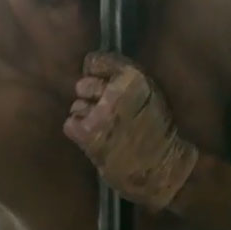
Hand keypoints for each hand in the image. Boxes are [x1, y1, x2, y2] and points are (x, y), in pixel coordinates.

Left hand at [63, 52, 198, 210]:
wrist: (160, 168)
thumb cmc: (157, 131)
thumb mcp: (151, 93)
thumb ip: (124, 77)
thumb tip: (92, 66)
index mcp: (133, 77)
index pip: (94, 61)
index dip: (96, 73)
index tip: (101, 83)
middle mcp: (114, 91)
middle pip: (82, 84)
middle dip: (90, 97)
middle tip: (105, 112)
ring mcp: (99, 112)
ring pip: (76, 106)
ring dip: (86, 116)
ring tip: (104, 129)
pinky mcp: (87, 133)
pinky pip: (70, 124)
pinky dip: (79, 132)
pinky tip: (95, 139)